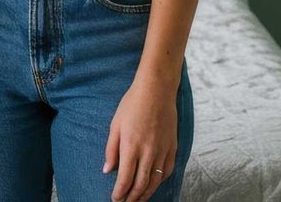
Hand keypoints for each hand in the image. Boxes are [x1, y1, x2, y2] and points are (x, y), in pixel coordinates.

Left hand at [103, 76, 178, 201]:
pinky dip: (159, 181)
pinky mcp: (172, 147)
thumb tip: (107, 170)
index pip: (125, 179)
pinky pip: (167, 171)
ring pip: (155, 181)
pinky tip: (153, 184)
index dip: (120, 193)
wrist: (157, 90)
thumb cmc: (132, 105)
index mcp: (131, 147)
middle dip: (132, 198)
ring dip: (146, 194)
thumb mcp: (115, 125)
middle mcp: (148, 152)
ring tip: (138, 199)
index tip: (115, 199)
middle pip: (141, 185)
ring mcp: (162, 151)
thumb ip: (111, 150)